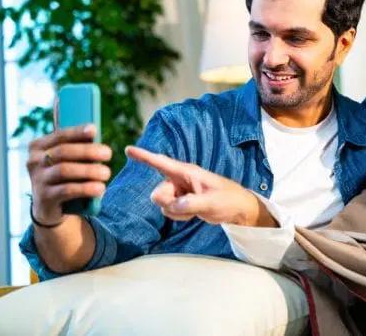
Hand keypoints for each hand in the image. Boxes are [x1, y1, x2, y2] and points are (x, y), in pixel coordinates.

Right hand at [28, 124, 111, 225]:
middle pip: (63, 152)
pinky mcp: (44, 199)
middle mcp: (34, 162)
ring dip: (89, 170)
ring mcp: (38, 180)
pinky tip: (100, 188)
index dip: (76, 132)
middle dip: (88, 151)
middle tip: (108, 154)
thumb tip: (94, 132)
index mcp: (39, 147)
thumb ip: (78, 147)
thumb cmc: (66, 177)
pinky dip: (85, 188)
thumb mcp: (69, 160)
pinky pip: (66, 190)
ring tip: (106, 173)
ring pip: (64, 170)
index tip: (93, 130)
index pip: (59, 135)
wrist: (52, 209)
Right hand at [125, 146, 275, 226]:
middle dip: (169, 204)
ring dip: (177, 212)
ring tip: (196, 207)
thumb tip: (172, 206)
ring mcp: (179, 190)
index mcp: (188, 172)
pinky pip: (169, 211)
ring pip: (163, 204)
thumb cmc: (229, 199)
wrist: (237, 209)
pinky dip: (179, 215)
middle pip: (158, 194)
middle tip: (190, 205)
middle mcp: (180, 179)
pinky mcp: (180, 201)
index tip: (127, 149)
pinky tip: (194, 212)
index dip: (144, 156)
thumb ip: (192, 204)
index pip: (161, 163)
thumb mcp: (212, 202)